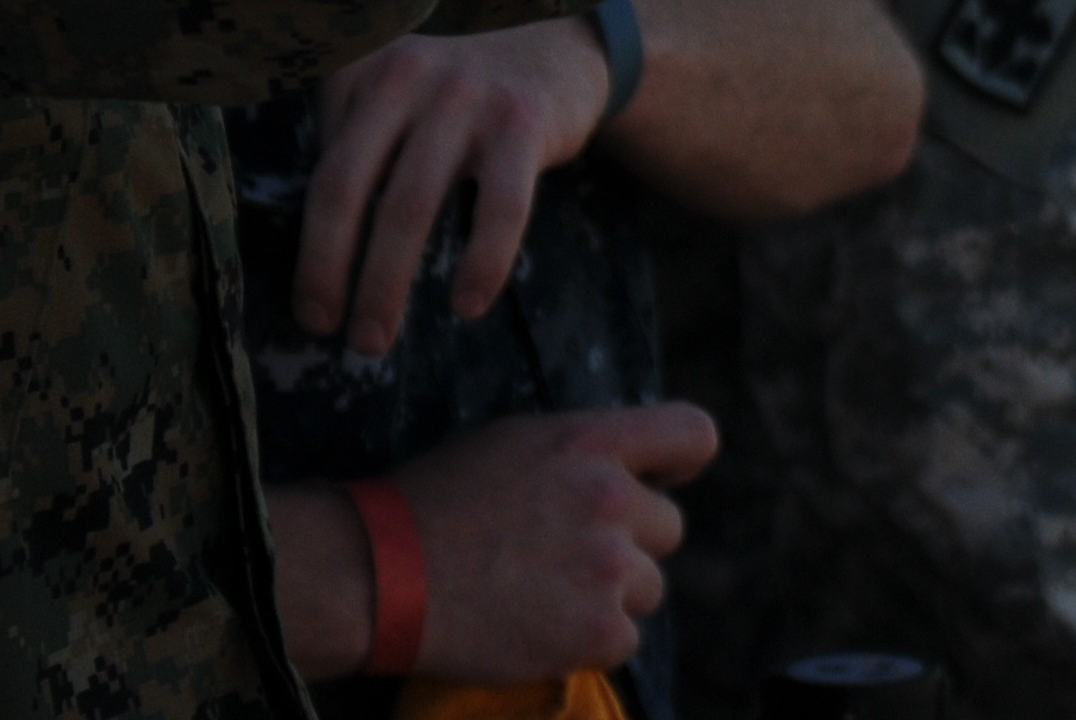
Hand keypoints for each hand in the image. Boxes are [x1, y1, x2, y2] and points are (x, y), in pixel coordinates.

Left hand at [294, 18, 614, 352]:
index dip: (311, 252)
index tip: (313, 314)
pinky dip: (481, 261)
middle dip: (330, 270)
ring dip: (386, 283)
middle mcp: (406, 74)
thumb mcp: (395, 97)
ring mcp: (465, 95)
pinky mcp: (522, 122)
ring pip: (409, 203)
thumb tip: (319, 252)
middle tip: (332, 334)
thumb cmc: (459, 100)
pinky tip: (466, 305)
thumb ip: (352, 145)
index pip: (325, 173)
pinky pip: (498, 206)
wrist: (559, 56)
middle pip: (347, 186)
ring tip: (376, 339)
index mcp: (365, 73)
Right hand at [405, 404, 719, 683]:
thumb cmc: (436, 502)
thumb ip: (581, 452)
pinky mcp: (598, 632)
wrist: (381, 576)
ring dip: (609, 594)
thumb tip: (628, 469)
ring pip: (647, 586)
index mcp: (591, 442)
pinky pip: (624, 639)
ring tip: (542, 591)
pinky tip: (537, 625)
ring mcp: (608, 568)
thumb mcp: (513, 443)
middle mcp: (611, 499)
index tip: (661, 478)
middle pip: (668, 526)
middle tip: (566, 553)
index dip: (681, 461)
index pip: (694, 434)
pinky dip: (588, 640)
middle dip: (629, 541)